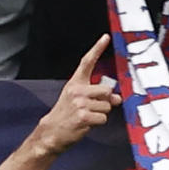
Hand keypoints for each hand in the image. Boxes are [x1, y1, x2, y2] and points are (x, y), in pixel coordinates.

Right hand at [34, 35, 119, 154]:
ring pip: (107, 107)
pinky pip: (103, 118)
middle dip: (106, 101)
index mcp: (75, 83)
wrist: (51, 132)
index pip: (87, 62)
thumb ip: (98, 96)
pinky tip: (86, 123)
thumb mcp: (79, 101)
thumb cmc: (66, 115)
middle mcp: (77, 90)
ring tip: (87, 117)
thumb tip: (117, 98)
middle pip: (107, 90)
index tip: (106, 37)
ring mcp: (79, 103)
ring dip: (101, 114)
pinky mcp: (83, 116)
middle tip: (94, 108)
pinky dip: (98, 123)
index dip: (97, 48)